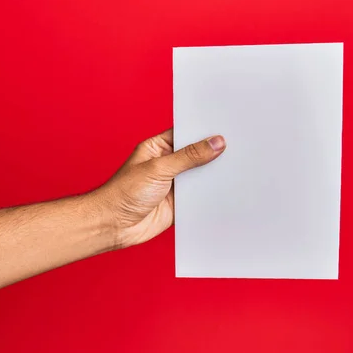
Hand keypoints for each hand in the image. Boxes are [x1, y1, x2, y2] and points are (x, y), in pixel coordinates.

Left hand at [95, 129, 225, 248]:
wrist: (114, 226)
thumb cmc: (123, 193)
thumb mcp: (159, 168)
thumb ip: (188, 157)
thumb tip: (214, 143)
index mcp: (158, 147)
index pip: (185, 133)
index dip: (204, 130)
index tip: (226, 126)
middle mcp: (167, 164)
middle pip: (196, 155)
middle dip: (213, 153)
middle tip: (237, 146)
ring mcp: (174, 185)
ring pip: (200, 176)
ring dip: (214, 175)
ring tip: (238, 166)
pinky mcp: (179, 204)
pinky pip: (200, 197)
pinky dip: (211, 194)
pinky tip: (227, 189)